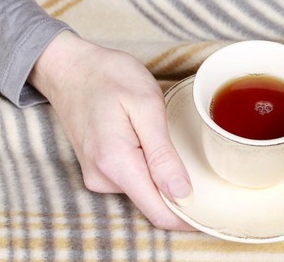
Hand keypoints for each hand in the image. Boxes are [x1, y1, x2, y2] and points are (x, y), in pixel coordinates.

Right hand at [29, 31, 193, 229]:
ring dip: (164, 175)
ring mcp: (97, 175)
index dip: (189, 217)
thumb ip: (162, 154)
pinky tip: (153, 144)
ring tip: (171, 141)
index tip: (214, 213)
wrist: (69, 66)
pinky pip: (133, 178)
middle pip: (154, 203)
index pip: (158, 212)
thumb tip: (181, 194)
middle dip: (181, 193)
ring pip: (145, 189)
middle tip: (204, 165)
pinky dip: (150, 168)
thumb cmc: (108, 76)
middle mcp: (103, 178)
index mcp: (116, 163)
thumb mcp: (145, 105)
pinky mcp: (98, 169)